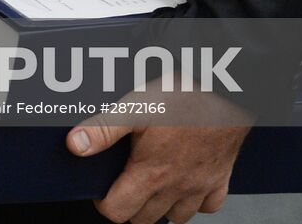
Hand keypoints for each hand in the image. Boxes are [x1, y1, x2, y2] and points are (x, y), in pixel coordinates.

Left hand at [67, 87, 252, 223]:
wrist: (226, 91)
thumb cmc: (184, 96)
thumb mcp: (136, 107)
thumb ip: (104, 129)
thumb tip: (75, 146)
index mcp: (151, 174)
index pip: (118, 212)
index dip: (104, 203)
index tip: (101, 188)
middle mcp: (175, 187)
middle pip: (144, 219)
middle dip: (129, 206)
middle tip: (123, 183)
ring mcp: (200, 186)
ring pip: (176, 217)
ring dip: (160, 208)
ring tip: (151, 185)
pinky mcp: (221, 179)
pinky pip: (209, 207)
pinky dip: (195, 202)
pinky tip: (185, 185)